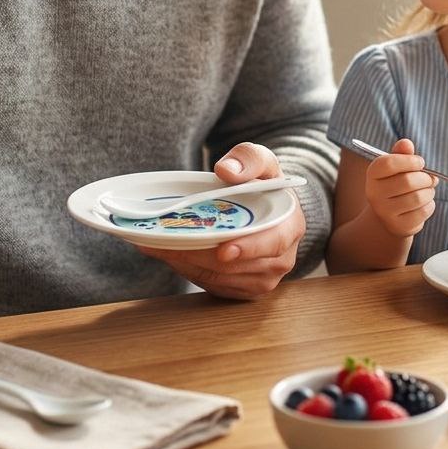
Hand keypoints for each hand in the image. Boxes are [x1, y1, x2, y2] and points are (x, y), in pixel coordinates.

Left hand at [136, 142, 305, 299]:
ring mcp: (261, 278)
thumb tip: (227, 170)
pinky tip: (168, 252)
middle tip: (167, 240)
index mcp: (289, 227)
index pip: (273, 243)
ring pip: (218, 278)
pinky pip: (211, 285)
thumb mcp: (260, 160)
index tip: (223, 250)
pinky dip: (187, 269)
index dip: (248, 248)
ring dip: (187, 262)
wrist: (264, 204)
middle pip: (236, 265)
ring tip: (158, 244)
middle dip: (199, 254)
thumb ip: (248, 159)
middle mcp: (280, 260)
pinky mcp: (242, 289)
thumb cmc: (262, 181)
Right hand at [364, 138, 436, 237]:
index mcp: (372, 174)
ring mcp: (385, 212)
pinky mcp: (399, 226)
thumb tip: (406, 143)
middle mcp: (374, 194)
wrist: (388, 216)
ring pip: (418, 197)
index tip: (420, 162)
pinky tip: (425, 203)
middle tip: (430, 178)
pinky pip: (423, 212)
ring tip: (428, 190)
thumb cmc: (395, 184)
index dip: (409, 160)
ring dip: (429, 192)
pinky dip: (430, 205)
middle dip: (425, 178)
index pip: (389, 163)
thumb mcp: (395, 167)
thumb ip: (401, 153)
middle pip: (407, 181)